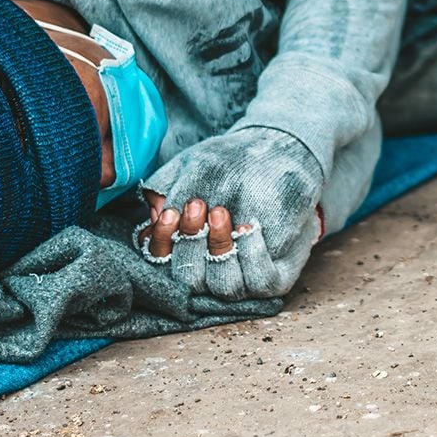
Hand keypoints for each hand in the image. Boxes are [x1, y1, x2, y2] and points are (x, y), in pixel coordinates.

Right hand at [134, 127, 324, 299]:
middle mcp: (210, 269)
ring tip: (222, 211)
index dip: (161, 242)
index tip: (170, 213)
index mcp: (184, 248)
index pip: (161, 260)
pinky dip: (252, 254)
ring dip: (219, 247)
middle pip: (187, 279)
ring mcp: (242, 277)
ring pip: (223, 285)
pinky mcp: (273, 277)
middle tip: (198, 206)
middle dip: (190, 243)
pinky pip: (259, 280)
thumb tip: (157, 215)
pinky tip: (249, 227)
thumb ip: (172, 190)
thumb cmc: (232, 163)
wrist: (279, 150)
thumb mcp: (197, 168)